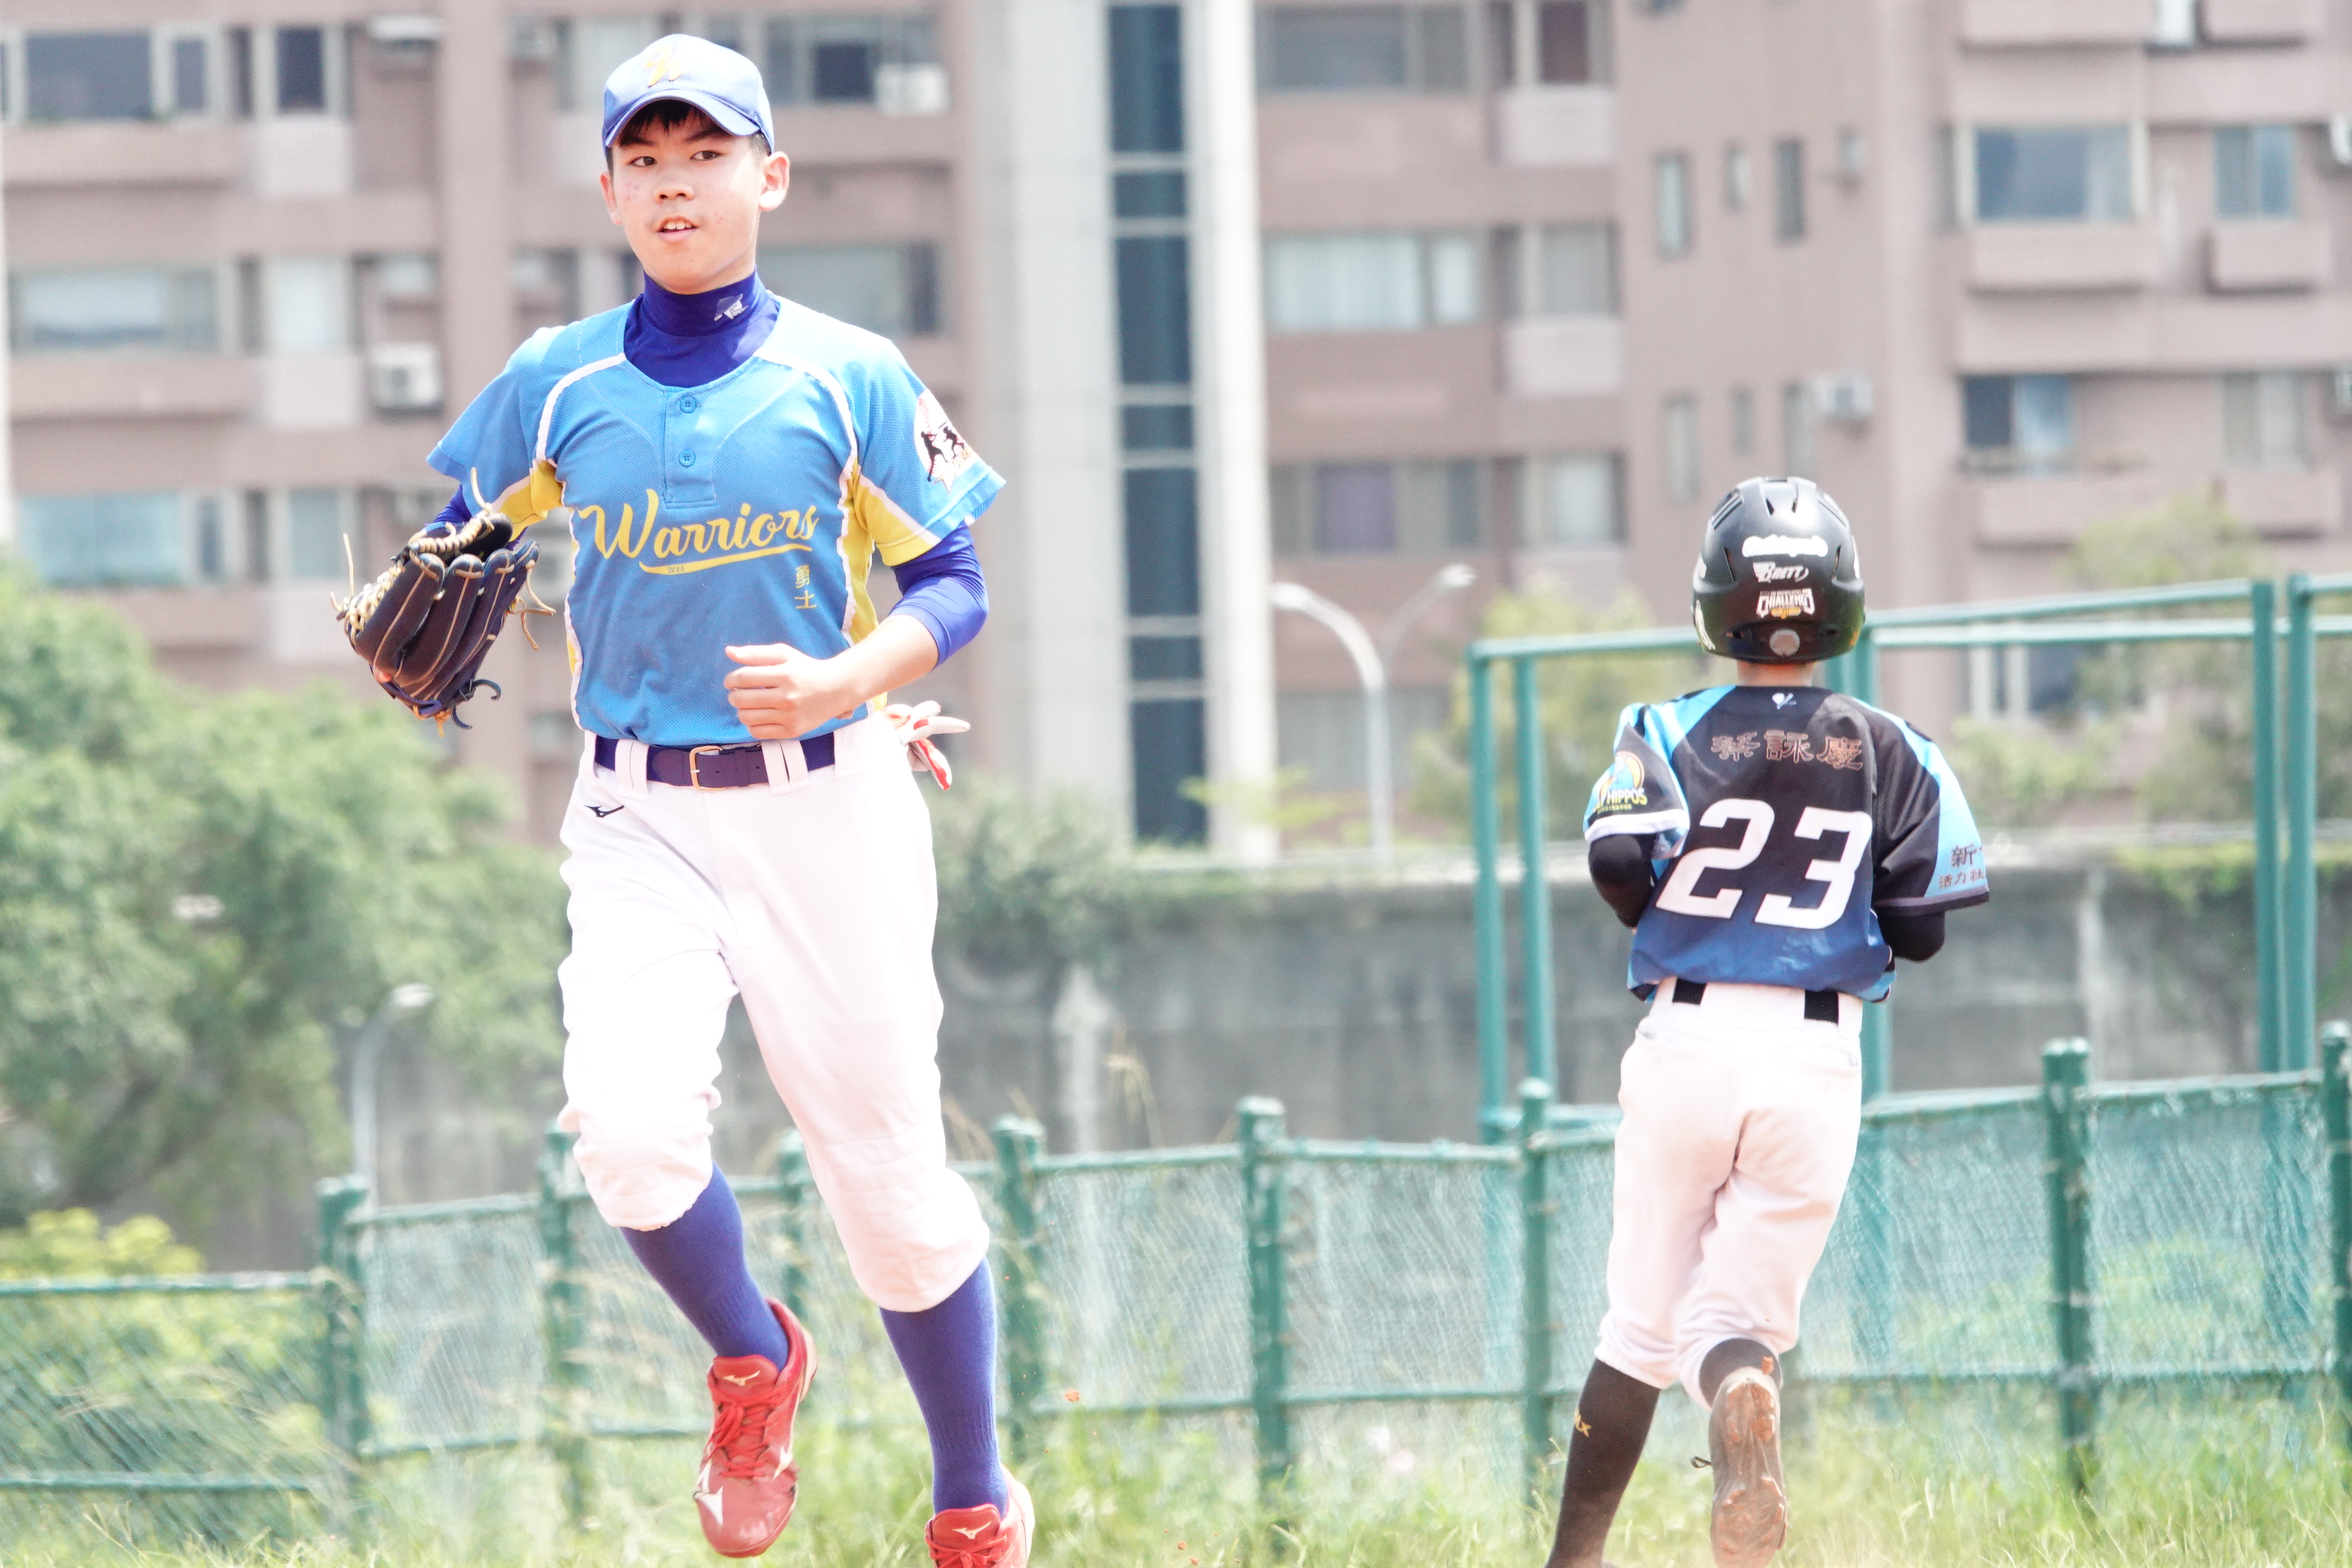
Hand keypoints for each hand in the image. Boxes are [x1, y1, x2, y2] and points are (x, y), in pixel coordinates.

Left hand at [723, 644, 860, 739]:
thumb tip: (729, 652)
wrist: (836, 689)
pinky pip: (758, 732)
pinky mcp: (792, 731)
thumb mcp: (784, 654)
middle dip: (734, 695)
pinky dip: (752, 724)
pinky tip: (759, 716)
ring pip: (747, 717)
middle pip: (741, 700)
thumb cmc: (806, 669)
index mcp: (785, 674)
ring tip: (749, 705)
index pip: (744, 678)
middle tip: (740, 693)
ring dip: (741, 710)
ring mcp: (790, 716)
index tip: (731, 681)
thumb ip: (755, 653)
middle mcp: (788, 697)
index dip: (731, 679)